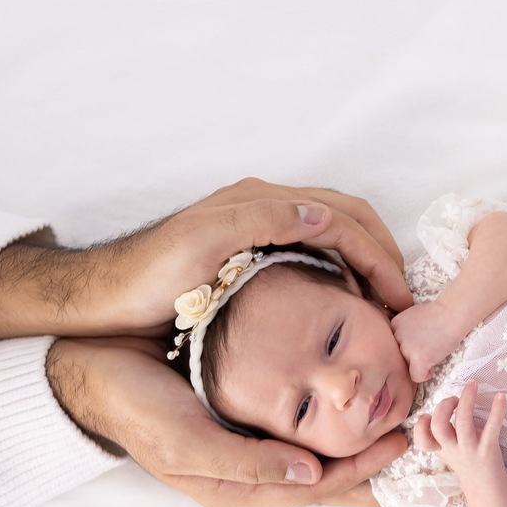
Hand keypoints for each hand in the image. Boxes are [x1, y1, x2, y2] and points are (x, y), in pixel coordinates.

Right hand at [47, 337, 406, 506]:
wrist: (92, 371)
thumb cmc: (136, 406)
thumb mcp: (186, 440)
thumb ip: (247, 462)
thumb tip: (311, 475)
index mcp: (235, 485)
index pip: (316, 487)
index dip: (360, 471)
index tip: (400, 446)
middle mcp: (246, 471)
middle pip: (323, 477)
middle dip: (368, 467)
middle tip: (414, 445)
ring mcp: (244, 446)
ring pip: (314, 455)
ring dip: (353, 446)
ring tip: (393, 427)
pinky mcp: (240, 420)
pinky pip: (297, 429)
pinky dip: (327, 423)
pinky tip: (347, 407)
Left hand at [104, 177, 413, 334]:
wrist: (102, 301)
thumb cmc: (146, 280)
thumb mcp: (200, 246)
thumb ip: (260, 221)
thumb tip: (323, 215)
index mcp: (259, 202)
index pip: (342, 219)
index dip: (378, 258)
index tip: (400, 301)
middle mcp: (265, 207)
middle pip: (349, 219)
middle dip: (384, 257)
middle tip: (405, 302)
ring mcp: (261, 228)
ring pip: (338, 234)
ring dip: (369, 263)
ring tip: (386, 305)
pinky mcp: (255, 251)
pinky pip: (318, 252)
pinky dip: (345, 273)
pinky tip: (348, 304)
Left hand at [390, 300, 465, 381]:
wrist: (453, 313)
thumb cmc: (438, 314)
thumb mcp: (412, 317)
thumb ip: (404, 332)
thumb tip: (404, 348)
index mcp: (393, 326)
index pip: (394, 347)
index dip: (408, 348)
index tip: (421, 343)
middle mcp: (395, 337)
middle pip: (399, 359)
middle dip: (412, 357)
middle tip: (428, 350)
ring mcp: (406, 348)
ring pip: (406, 368)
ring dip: (418, 365)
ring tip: (432, 355)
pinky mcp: (418, 358)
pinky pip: (416, 377)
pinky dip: (425, 375)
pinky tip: (432, 366)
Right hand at [412, 381, 506, 483]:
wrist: (486, 488)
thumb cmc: (466, 462)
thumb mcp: (447, 450)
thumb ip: (439, 433)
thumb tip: (436, 409)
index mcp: (442, 448)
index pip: (422, 440)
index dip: (421, 426)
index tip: (428, 416)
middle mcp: (453, 449)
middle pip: (439, 427)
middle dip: (443, 406)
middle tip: (454, 399)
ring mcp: (471, 449)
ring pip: (463, 423)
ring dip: (466, 400)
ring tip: (472, 384)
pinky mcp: (489, 449)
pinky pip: (492, 428)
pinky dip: (497, 411)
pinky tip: (501, 396)